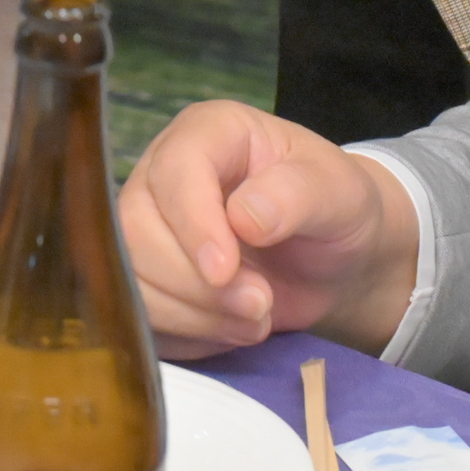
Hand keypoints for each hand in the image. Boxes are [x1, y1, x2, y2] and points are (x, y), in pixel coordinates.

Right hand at [119, 100, 420, 355]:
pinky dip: (189, 336)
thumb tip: (244, 218)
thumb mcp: (337, 191)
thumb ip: (296, 194)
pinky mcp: (150, 278)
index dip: (192, 224)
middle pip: (135, 231)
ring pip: (132, 280)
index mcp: (208, 133)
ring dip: (194, 316)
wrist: (335, 260)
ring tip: (256, 320)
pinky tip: (232, 331)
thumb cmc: (335, 207)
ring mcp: (150, 227)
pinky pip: (144, 318)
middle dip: (195, 284)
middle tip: (259, 305)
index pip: (173, 170)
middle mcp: (165, 174)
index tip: (226, 272)